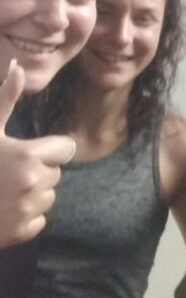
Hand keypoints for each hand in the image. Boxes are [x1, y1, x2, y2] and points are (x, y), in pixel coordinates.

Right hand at [0, 60, 76, 246]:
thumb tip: (18, 65)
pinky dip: (25, 217)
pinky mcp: (24, 232)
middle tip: (9, 170)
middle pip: (56, 172)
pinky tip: (4, 210)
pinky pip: (39, 219)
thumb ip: (6, 98)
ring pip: (49, 195)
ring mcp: (30, 209)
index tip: (29, 151)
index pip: (66, 148)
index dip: (49, 148)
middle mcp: (35, 182)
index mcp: (29, 155)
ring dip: (33, 193)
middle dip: (38, 169)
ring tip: (5, 189)